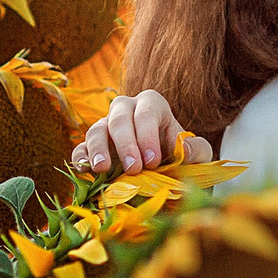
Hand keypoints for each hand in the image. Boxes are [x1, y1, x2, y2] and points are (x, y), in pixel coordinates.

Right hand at [74, 90, 215, 174]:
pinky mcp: (91, 147)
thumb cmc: (180, 157)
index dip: (148, 135)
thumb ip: (197, 149)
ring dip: (98, 149)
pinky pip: (80, 148)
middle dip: (126, 144)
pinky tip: (84, 171)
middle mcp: (125, 110)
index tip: (154, 161)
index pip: (146, 113)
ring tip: (102, 169)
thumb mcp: (197, 154)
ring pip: (96, 129)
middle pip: (119, 118)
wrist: (164, 172)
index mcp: (152, 105)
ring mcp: (105, 127)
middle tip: (134, 169)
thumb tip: (183, 147)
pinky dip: (80, 158)